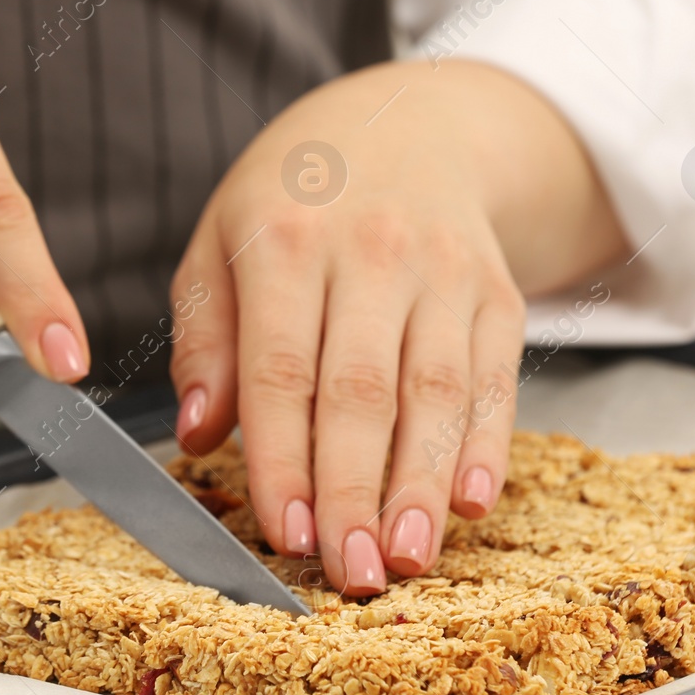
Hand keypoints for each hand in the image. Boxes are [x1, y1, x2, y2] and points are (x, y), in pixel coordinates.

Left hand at [169, 60, 624, 594]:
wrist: (406, 122)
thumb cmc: (291, 200)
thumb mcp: (219, 244)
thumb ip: (205, 339)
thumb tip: (198, 435)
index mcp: (283, 240)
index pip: (283, 370)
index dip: (284, 459)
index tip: (284, 532)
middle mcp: (370, 251)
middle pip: (363, 389)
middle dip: (355, 489)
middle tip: (347, 571)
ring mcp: (443, 270)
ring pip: (436, 390)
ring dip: (422, 483)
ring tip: (406, 558)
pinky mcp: (496, 290)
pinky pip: (495, 376)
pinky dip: (487, 443)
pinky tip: (472, 502)